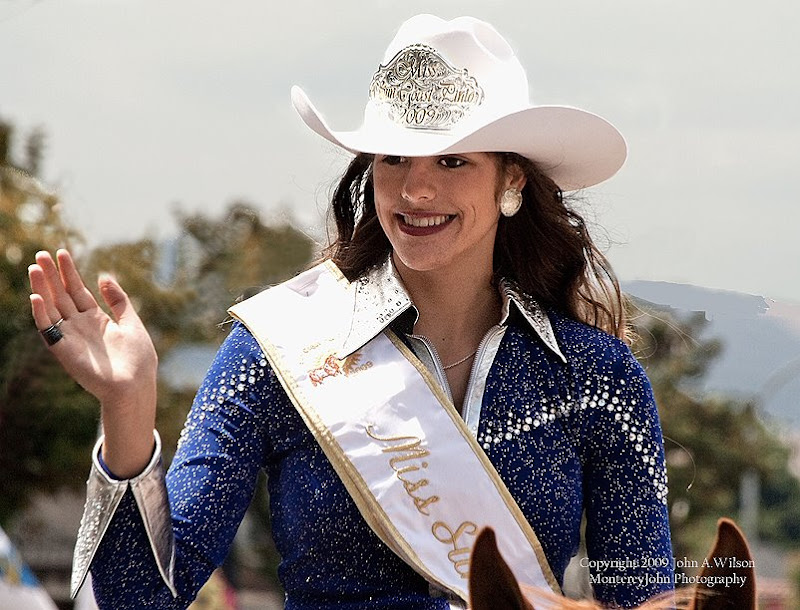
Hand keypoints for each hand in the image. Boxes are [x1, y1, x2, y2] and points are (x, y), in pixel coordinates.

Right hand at [29, 249, 156, 475]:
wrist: (136, 386)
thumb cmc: (138, 359)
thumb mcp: (132, 323)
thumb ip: (119, 301)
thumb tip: (104, 276)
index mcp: (96, 320)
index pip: (77, 291)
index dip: (69, 272)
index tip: (62, 252)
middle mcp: (80, 327)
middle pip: (62, 296)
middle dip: (52, 275)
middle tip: (42, 253)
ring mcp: (71, 338)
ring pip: (52, 308)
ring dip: (42, 289)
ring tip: (35, 268)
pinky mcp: (64, 351)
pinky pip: (49, 331)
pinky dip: (41, 315)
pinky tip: (37, 297)